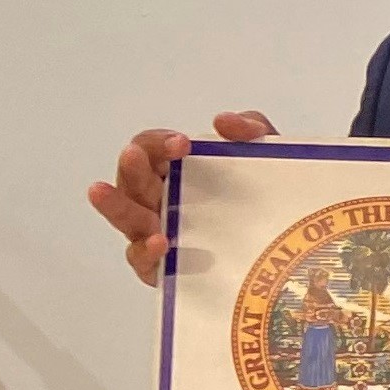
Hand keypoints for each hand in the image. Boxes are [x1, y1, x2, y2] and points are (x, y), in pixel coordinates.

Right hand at [89, 113, 279, 286]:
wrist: (290, 247)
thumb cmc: (266, 196)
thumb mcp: (268, 154)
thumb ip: (252, 128)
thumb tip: (225, 121)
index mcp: (175, 172)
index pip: (150, 149)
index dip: (157, 142)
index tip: (182, 143)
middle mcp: (160, 200)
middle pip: (132, 181)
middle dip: (132, 167)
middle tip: (135, 155)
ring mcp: (159, 233)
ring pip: (128, 219)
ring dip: (115, 205)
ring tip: (100, 192)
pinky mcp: (168, 268)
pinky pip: (145, 261)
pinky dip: (146, 251)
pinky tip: (160, 242)